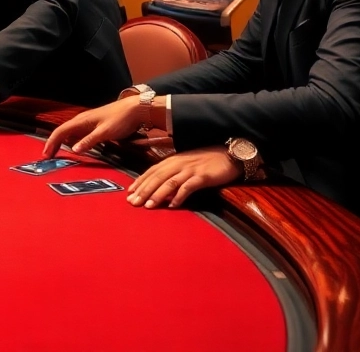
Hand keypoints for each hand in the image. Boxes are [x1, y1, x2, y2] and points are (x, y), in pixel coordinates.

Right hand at [42, 97, 144, 156]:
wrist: (136, 109)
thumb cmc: (121, 119)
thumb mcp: (105, 132)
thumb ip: (89, 141)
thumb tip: (73, 150)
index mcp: (82, 120)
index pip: (60, 131)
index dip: (51, 143)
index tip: (45, 155)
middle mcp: (82, 119)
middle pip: (62, 131)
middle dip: (53, 143)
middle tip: (47, 157)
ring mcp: (88, 121)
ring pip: (69, 132)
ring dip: (61, 142)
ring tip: (56, 153)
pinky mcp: (94, 124)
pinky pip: (77, 132)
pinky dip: (71, 140)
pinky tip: (73, 146)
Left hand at [125, 147, 241, 208]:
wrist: (230, 154)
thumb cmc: (207, 159)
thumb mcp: (186, 163)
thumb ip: (173, 172)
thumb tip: (159, 186)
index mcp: (173, 160)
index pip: (152, 171)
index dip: (140, 181)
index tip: (129, 192)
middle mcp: (179, 163)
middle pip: (157, 177)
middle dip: (143, 190)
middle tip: (133, 203)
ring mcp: (190, 169)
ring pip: (169, 182)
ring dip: (158, 195)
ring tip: (148, 206)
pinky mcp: (202, 176)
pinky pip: (188, 187)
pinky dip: (179, 196)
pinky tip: (173, 205)